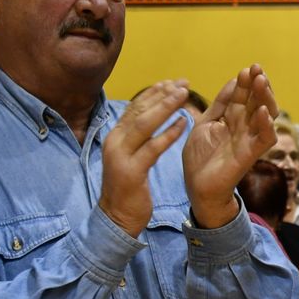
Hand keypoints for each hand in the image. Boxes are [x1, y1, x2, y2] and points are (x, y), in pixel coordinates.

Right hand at [100, 81, 189, 236]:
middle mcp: (114, 141)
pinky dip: (168, 134)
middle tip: (182, 82)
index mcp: (115, 136)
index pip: (134, 107)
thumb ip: (138, 138)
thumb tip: (153, 116)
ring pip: (144, 124)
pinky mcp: (131, 171)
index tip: (171, 81)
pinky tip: (183, 123)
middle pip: (139, 110)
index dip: (153, 92)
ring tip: (184, 94)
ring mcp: (121, 156)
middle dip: (161, 94)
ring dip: (165, 107)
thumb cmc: (128, 187)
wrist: (116, 217)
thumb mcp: (131, 157)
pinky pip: (152, 148)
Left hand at [183, 64, 278, 228]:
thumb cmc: (200, 158)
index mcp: (232, 119)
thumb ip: (219, 105)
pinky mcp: (251, 154)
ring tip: (262, 82)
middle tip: (257, 69)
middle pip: (257, 101)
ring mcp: (249, 139)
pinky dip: (267, 125)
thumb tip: (233, 81)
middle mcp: (244, 127)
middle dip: (258, 85)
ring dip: (266, 98)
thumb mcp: (205, 124)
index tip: (247, 68)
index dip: (245, 82)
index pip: (244, 96)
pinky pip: (265, 138)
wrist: (197, 186)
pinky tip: (264, 111)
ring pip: (266, 115)